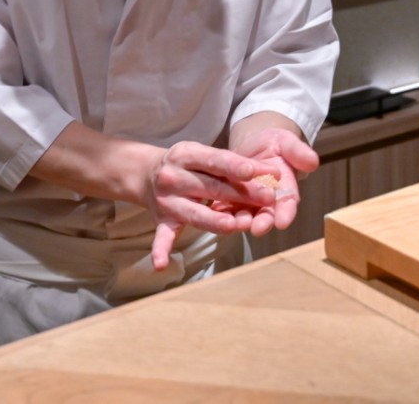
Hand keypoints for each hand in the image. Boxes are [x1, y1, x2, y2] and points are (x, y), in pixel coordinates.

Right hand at [145, 141, 280, 270]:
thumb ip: (235, 164)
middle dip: (241, 194)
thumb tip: (272, 173)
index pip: (214, 160)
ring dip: (215, 221)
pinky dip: (161, 250)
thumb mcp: (205, 154)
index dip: (234, 166)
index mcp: (185, 154)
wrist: (146, 173)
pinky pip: (162, 237)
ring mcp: (168, 200)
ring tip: (234, 225)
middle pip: (211, 188)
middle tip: (268, 198)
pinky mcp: (163, 220)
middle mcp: (174, 176)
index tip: (254, 171)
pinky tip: (162, 264)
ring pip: (195, 213)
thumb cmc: (187, 164)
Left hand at [224, 117, 320, 237]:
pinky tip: (215, 215)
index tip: (283, 221)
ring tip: (237, 223)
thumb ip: (298, 152)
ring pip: (244, 215)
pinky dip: (220, 213)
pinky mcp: (227, 197)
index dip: (286, 213)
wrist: (254, 142)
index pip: (288, 203)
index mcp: (285, 189)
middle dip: (263, 222)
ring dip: (241, 221)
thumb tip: (313, 161)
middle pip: (266, 214)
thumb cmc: (275, 143)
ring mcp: (247, 201)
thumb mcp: (288, 142)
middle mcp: (267, 200)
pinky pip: (224, 207)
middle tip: (258, 228)